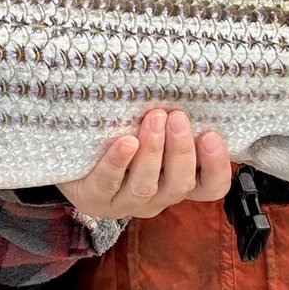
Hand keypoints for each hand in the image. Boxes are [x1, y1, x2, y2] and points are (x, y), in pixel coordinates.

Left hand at [57, 108, 232, 219]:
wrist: (73, 157)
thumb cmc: (120, 137)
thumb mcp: (151, 129)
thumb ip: (171, 121)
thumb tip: (190, 87)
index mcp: (176, 181)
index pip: (210, 186)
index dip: (216, 166)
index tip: (211, 135)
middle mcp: (156, 196)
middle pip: (179, 184)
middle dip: (180, 149)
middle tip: (177, 117)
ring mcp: (125, 202)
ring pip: (145, 186)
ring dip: (153, 152)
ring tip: (153, 120)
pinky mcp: (95, 198)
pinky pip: (108, 183)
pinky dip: (118, 162)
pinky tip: (125, 142)